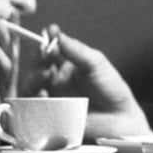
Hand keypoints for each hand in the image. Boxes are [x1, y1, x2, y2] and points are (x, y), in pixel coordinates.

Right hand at [29, 26, 150, 139]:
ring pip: (31, 87)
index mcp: (65, 66)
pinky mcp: (51, 117)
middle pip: (36, 68)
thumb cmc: (111, 90)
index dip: (47, 41)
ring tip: (45, 73)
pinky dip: (35, 100)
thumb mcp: (96, 63)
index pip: (49, 51)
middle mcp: (55, 82)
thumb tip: (57, 34)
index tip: (49, 32)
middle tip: (45, 53)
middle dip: (38, 58)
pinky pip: (35, 109)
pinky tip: (44, 94)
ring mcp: (52, 99)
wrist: (121, 120)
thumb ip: (76, 50)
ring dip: (34, 77)